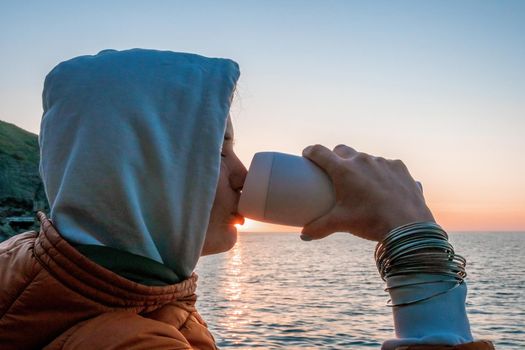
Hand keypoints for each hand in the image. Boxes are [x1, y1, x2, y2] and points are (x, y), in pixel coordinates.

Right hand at [300, 144, 434, 241]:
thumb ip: (319, 228)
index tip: (307, 154)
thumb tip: (304, 235)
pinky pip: (387, 166)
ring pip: (366, 158)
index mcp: (343, 170)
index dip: (311, 152)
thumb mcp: (341, 224)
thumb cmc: (370, 222)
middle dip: (336, 156)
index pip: (320, 152)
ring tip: (363, 182)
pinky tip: (384, 187)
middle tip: (334, 170)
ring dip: (361, 166)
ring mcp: (382, 162)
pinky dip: (382, 173)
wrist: (407, 226)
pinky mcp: (399, 167)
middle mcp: (362, 160)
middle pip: (342, 150)